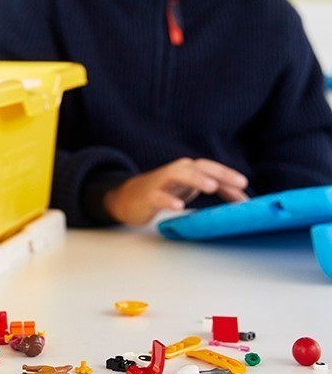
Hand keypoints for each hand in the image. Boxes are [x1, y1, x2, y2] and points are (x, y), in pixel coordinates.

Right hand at [103, 157, 248, 225]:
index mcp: (188, 169)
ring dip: (196, 179)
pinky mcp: (148, 196)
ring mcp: (161, 182)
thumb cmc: (166, 190)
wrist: (129, 197)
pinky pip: (158, 197)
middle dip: (219, 173)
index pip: (211, 168)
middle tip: (239, 183)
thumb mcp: (191, 188)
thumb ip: (216, 189)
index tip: (245, 186)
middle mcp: (176, 171)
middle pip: (199, 167)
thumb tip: (244, 200)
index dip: (229, 176)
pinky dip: (168, 200)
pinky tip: (178, 207)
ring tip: (211, 186)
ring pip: (179, 175)